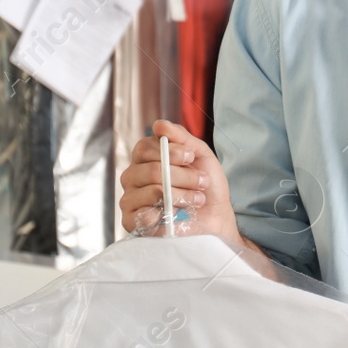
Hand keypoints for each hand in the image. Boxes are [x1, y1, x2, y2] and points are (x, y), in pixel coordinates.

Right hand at [119, 120, 236, 239]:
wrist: (216, 219)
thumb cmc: (206, 187)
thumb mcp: (200, 155)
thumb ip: (181, 138)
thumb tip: (159, 125)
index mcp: (146, 160)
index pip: (144, 148)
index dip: (170, 152)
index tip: (190, 158)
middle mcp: (134, 177)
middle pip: (150, 170)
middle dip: (182, 176)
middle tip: (202, 182)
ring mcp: (131, 200)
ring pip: (153, 191)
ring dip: (182, 195)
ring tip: (198, 199)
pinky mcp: (133, 222)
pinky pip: (144, 214)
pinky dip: (169, 213)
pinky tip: (179, 215)